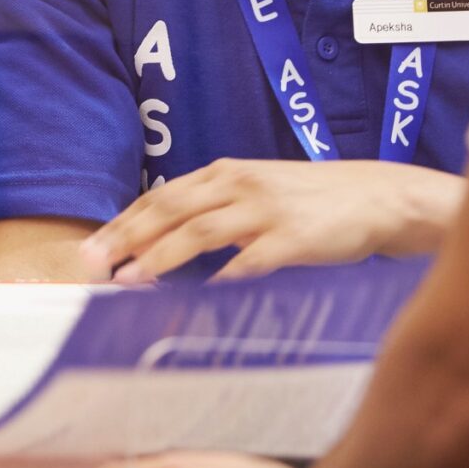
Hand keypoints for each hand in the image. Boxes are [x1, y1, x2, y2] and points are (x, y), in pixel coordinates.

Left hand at [80, 159, 462, 281]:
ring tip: (129, 278)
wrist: (377, 197)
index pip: (162, 196)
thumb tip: (163, 242)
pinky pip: (251, 259)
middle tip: (91, 264)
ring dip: (161, 254)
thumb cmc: (313, 201)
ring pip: (201, 229)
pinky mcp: (295, 238)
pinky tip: (199, 294)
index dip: (123, 222)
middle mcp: (241, 184)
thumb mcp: (258, 192)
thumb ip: (215, 209)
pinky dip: (222, 276)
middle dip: (126, 236)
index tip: (91, 249)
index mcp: (227, 173)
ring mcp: (268, 210)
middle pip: (170, 208)